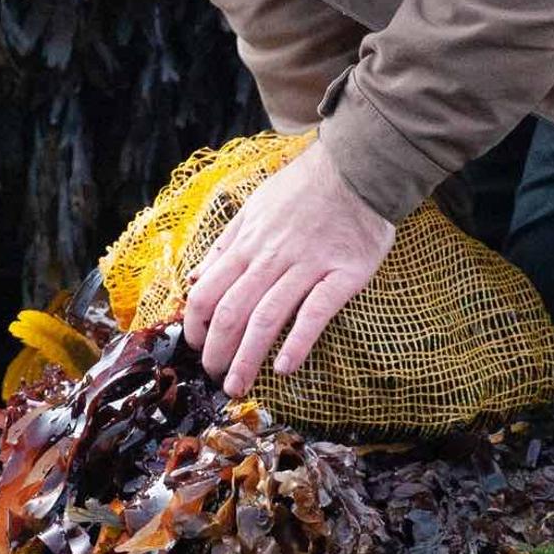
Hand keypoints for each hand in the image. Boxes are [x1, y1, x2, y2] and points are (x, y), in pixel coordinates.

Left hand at [182, 143, 396, 397]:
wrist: (358, 167)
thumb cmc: (304, 188)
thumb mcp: (254, 206)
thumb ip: (225, 244)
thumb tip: (195, 277)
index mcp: (248, 242)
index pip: (208, 291)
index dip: (195, 325)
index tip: (196, 346)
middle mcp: (272, 257)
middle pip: (232, 311)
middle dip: (217, 351)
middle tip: (215, 376)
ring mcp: (308, 266)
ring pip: (267, 318)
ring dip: (248, 358)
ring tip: (238, 385)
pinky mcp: (344, 274)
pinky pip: (316, 312)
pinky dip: (298, 342)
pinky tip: (285, 367)